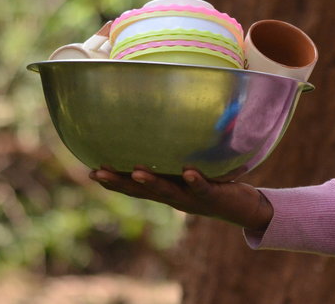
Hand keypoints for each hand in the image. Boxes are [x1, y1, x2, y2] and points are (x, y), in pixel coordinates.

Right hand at [90, 167, 273, 231]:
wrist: (244, 208)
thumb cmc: (214, 184)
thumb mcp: (191, 171)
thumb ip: (176, 158)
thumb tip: (163, 127)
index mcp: (167, 190)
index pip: (134, 188)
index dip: (112, 182)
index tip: (89, 171)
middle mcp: (175, 197)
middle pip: (142, 192)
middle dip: (119, 183)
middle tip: (96, 173)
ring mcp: (193, 198)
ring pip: (168, 191)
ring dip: (151, 183)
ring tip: (135, 172)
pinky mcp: (214, 195)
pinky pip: (203, 187)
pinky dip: (194, 180)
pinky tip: (188, 172)